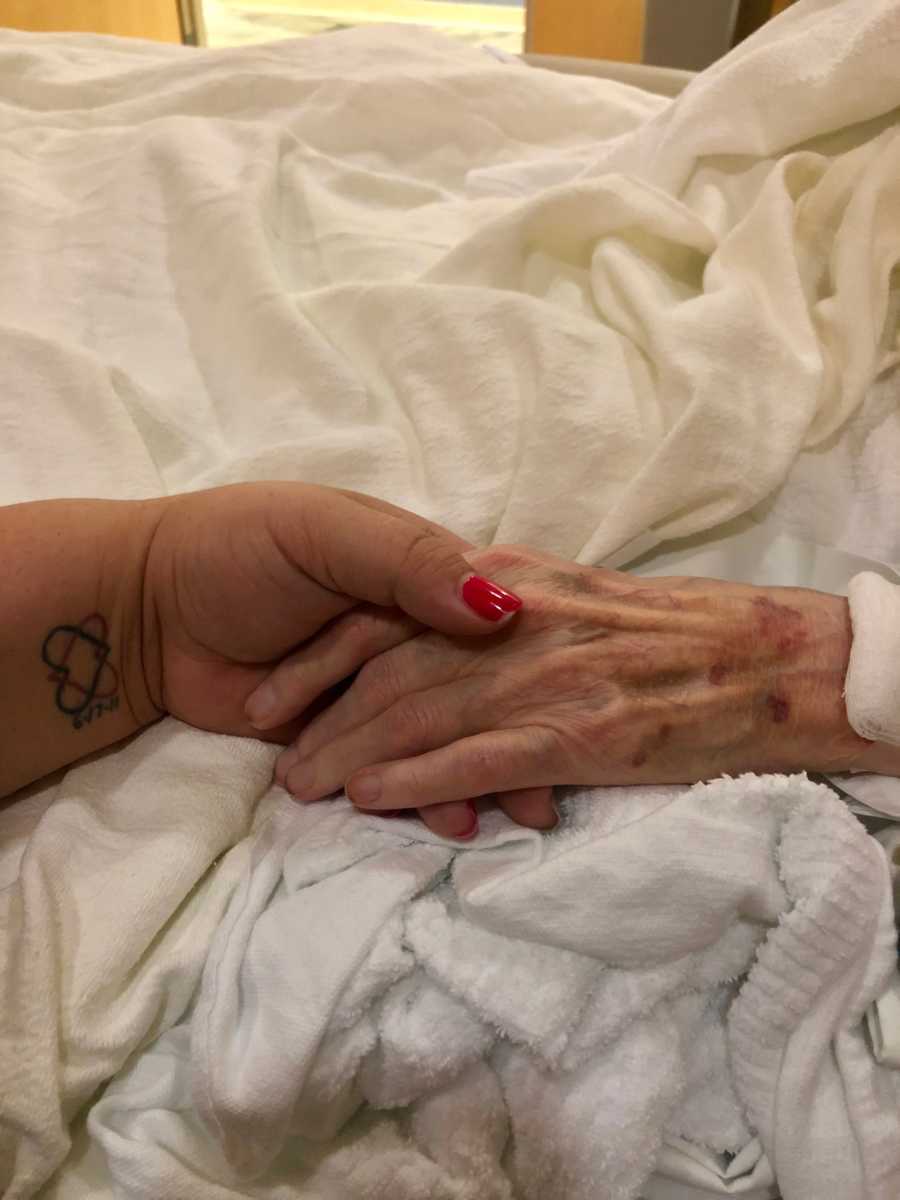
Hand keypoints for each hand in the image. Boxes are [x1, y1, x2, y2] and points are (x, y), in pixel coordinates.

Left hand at [141, 483, 532, 834]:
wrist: (142, 605)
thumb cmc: (237, 552)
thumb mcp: (325, 535)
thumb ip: (407, 563)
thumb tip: (500, 610)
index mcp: (414, 575)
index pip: (482, 626)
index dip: (523, 667)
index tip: (572, 709)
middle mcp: (404, 634)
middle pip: (466, 694)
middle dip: (500, 740)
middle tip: (537, 796)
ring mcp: (369, 689)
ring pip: (434, 739)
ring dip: (468, 779)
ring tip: (499, 821)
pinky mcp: (333, 735)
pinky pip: (389, 770)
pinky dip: (419, 795)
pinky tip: (452, 822)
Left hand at [273, 545, 872, 816]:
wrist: (767, 654)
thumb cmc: (670, 630)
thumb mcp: (574, 594)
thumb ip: (503, 606)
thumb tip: (433, 639)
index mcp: (509, 579)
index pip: (387, 614)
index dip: (321, 657)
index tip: (275, 697)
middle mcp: (515, 619)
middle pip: (393, 670)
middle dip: (324, 718)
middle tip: (282, 766)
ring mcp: (547, 674)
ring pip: (423, 713)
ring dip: (354, 754)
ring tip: (304, 790)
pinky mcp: (581, 728)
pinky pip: (481, 754)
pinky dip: (421, 775)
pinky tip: (376, 798)